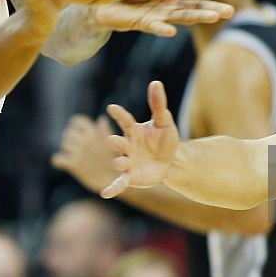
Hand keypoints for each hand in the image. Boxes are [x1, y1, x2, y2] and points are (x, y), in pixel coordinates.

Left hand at [51, 115, 116, 192]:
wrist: (116, 182)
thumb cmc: (117, 161)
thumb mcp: (116, 142)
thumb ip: (105, 131)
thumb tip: (100, 118)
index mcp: (94, 133)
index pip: (77, 121)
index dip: (75, 124)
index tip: (76, 129)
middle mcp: (86, 141)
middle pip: (68, 133)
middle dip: (70, 138)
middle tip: (73, 144)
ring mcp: (79, 153)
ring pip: (63, 145)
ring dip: (66, 149)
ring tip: (71, 153)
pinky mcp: (74, 166)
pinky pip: (58, 159)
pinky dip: (57, 160)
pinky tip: (61, 162)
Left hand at [93, 0, 233, 36]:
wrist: (105, 0)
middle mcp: (169, 3)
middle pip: (195, 6)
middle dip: (212, 8)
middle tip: (230, 12)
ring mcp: (158, 14)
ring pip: (181, 17)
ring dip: (197, 17)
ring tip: (213, 18)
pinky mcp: (143, 22)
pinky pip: (154, 26)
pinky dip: (162, 28)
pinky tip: (171, 32)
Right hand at [103, 80, 178, 197]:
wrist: (171, 160)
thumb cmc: (164, 138)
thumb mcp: (164, 121)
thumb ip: (158, 103)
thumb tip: (155, 82)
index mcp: (133, 130)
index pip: (125, 120)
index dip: (119, 114)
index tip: (111, 108)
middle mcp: (127, 145)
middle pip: (120, 142)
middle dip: (115, 142)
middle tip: (110, 139)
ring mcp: (128, 161)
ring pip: (121, 161)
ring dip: (119, 162)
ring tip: (119, 162)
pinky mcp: (131, 176)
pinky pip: (120, 182)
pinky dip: (113, 188)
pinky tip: (105, 194)